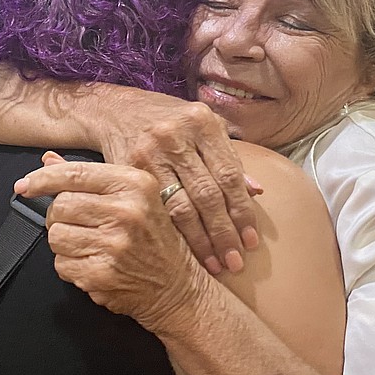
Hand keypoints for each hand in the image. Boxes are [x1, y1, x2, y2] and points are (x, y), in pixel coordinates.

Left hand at [15, 154, 204, 335]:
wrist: (180, 287)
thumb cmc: (156, 239)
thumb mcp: (134, 198)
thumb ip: (90, 178)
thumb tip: (48, 161)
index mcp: (135, 184)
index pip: (75, 174)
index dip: (42, 179)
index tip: (25, 185)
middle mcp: (127, 211)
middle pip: (60, 206)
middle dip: (61, 218)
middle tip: (81, 226)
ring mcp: (115, 244)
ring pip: (56, 236)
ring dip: (66, 244)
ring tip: (92, 247)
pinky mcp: (102, 273)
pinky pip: (61, 265)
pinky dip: (71, 267)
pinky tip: (95, 265)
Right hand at [94, 94, 260, 274]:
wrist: (116, 110)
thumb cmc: (170, 122)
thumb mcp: (203, 129)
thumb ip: (229, 157)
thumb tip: (258, 191)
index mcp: (202, 123)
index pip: (229, 175)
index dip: (242, 212)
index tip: (251, 241)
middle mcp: (176, 135)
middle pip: (207, 194)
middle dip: (224, 233)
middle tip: (236, 262)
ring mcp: (150, 153)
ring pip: (181, 206)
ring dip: (201, 240)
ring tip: (215, 264)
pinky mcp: (128, 169)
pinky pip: (156, 208)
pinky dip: (173, 233)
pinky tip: (183, 252)